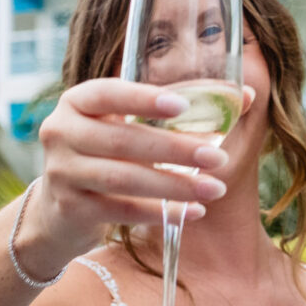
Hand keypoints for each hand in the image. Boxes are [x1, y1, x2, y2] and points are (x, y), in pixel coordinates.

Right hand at [25, 79, 246, 261]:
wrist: (58, 211)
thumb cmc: (109, 156)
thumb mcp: (129, 125)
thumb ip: (180, 109)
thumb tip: (247, 96)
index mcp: (78, 102)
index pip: (108, 93)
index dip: (144, 99)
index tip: (183, 106)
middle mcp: (61, 132)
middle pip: (123, 140)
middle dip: (175, 149)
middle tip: (218, 158)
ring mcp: (62, 172)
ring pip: (123, 178)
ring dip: (174, 185)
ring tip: (215, 188)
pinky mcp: (70, 209)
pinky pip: (121, 210)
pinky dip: (160, 212)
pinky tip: (193, 212)